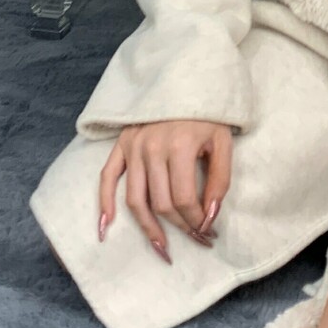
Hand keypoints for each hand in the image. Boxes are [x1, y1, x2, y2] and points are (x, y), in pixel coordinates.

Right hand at [97, 119, 231, 261]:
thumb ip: (219, 181)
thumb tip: (209, 217)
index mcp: (179, 146)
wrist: (186, 81)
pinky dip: (104, 204)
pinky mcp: (121, 144)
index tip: (208, 231)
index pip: (183, 199)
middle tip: (196, 238)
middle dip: (180, 227)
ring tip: (161, 247)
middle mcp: (151, 148)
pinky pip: (107, 178)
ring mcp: (133, 146)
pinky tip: (106, 228)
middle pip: (161, 204)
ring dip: (148, 227)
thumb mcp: (223, 143)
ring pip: (136, 200)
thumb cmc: (208, 115)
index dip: (197, 221)